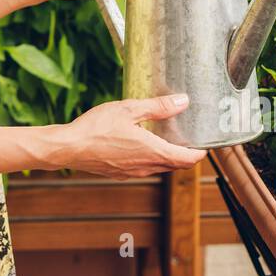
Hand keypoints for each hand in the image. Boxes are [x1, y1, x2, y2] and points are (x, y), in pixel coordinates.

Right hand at [55, 95, 206, 178]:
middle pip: (175, 165)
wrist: (69, 148)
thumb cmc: (97, 127)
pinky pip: (144, 169)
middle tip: (190, 139)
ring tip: (168, 141)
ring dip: (168, 157)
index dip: (200, 153)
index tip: (206, 145)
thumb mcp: (129, 110)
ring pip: (160, 168)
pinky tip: (142, 146)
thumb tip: (183, 102)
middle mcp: (146, 167)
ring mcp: (133, 173)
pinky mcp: (121, 174)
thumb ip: (158, 107)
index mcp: (152, 152)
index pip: (187, 160)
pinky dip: (152, 160)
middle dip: (185, 155)